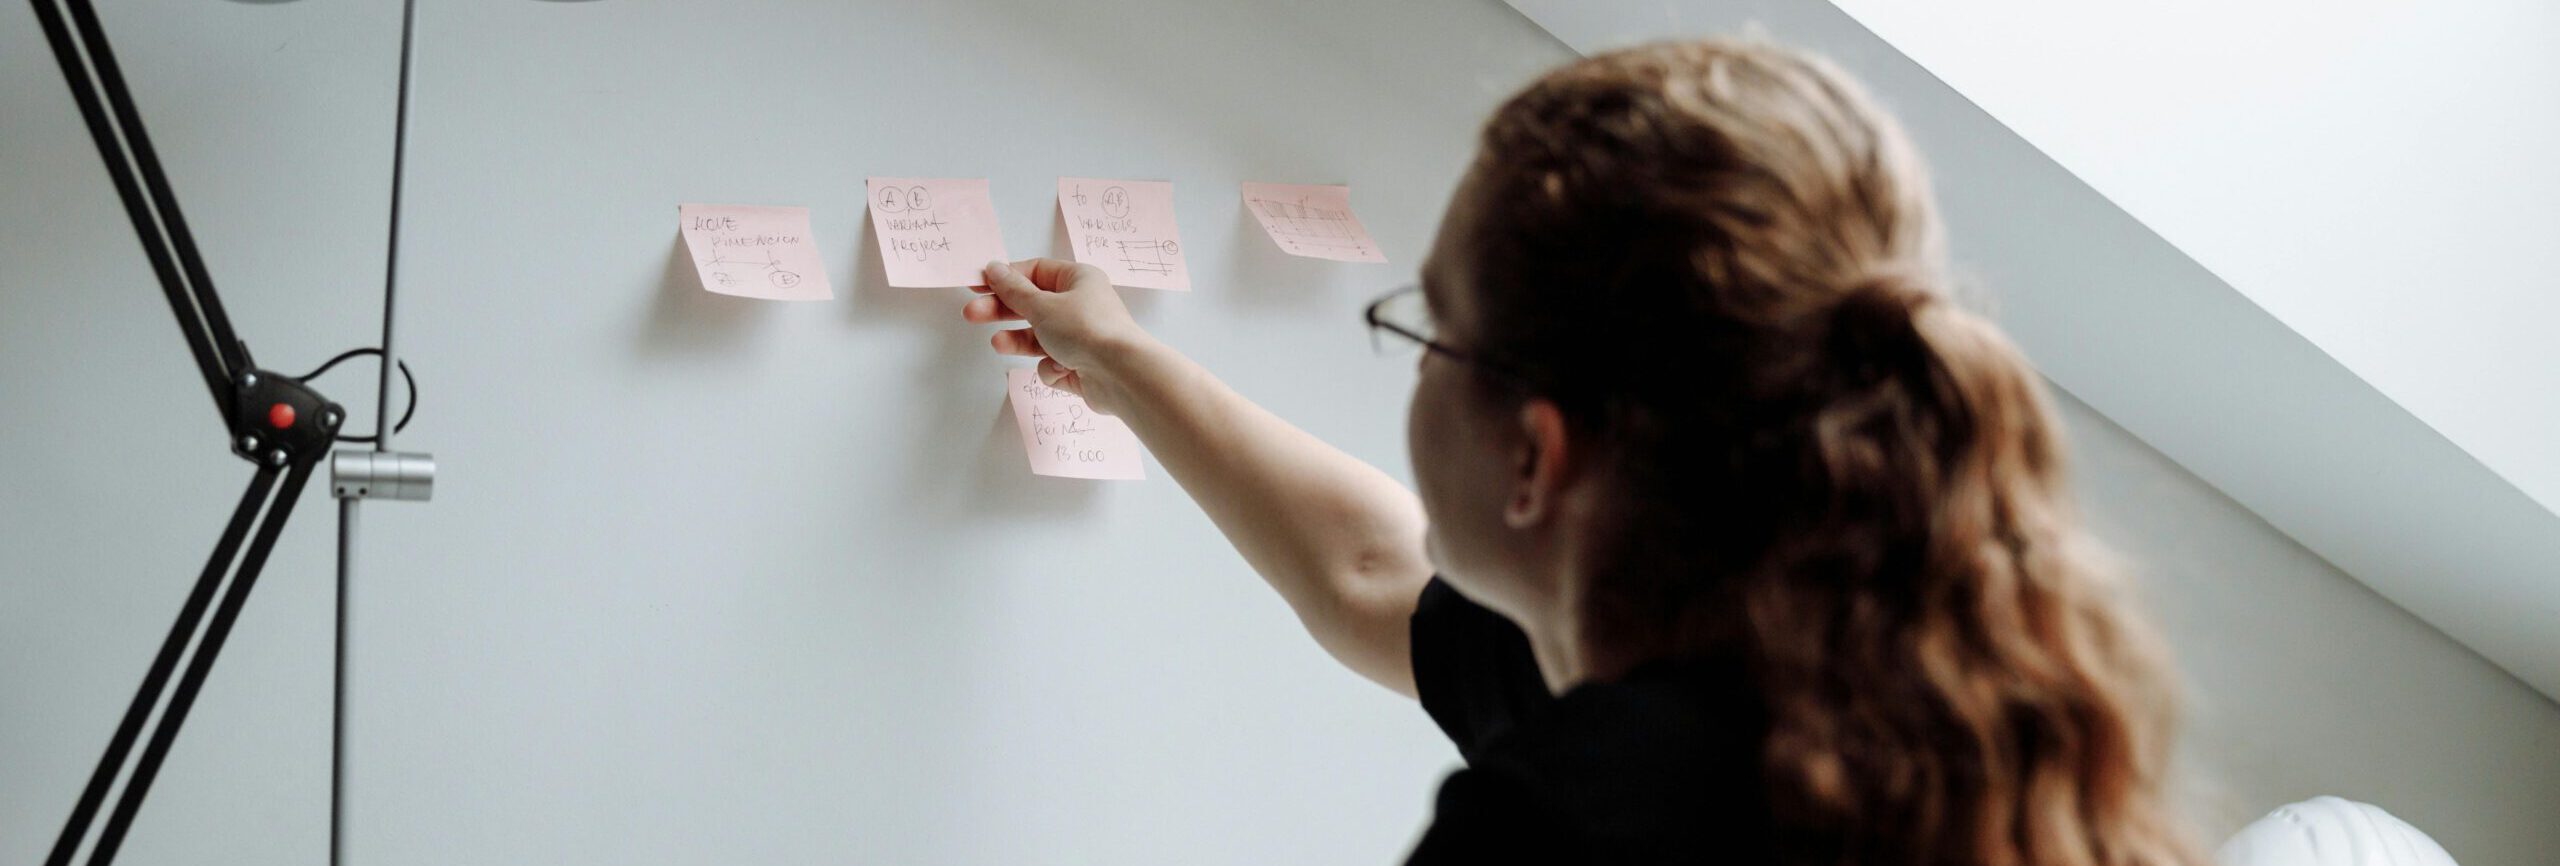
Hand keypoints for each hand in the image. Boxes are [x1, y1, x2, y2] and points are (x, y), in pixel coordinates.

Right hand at [963, 258, 1155, 415]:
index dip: (1004, 278)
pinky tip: (1062, 369)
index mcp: (1078, 280)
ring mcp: (1080, 337)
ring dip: (1019, 341)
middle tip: (972, 314)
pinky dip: (1052, 368)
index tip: (977, 284)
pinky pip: (1052, 363)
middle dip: (1002, 310)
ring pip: (1039, 337)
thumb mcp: (1042, 305)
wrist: (1121, 375)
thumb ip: (1013, 290)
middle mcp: (1081, 305)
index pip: (1035, 272)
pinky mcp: (1079, 366)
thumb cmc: (1085, 329)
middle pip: (1032, 304)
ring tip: (999, 344)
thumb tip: (994, 268)